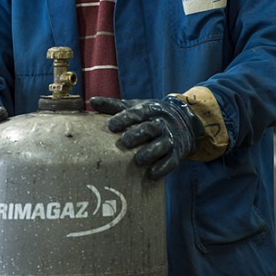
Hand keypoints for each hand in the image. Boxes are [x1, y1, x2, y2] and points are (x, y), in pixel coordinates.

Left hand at [89, 96, 203, 179]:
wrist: (184, 121)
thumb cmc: (151, 115)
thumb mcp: (135, 107)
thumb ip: (113, 106)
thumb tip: (91, 101)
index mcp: (148, 110)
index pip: (136, 113)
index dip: (124, 118)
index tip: (111, 126)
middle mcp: (160, 123)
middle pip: (149, 128)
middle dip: (137, 135)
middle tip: (124, 142)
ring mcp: (170, 138)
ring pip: (161, 144)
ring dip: (150, 152)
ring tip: (138, 160)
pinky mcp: (177, 153)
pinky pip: (171, 161)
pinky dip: (162, 168)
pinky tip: (152, 174)